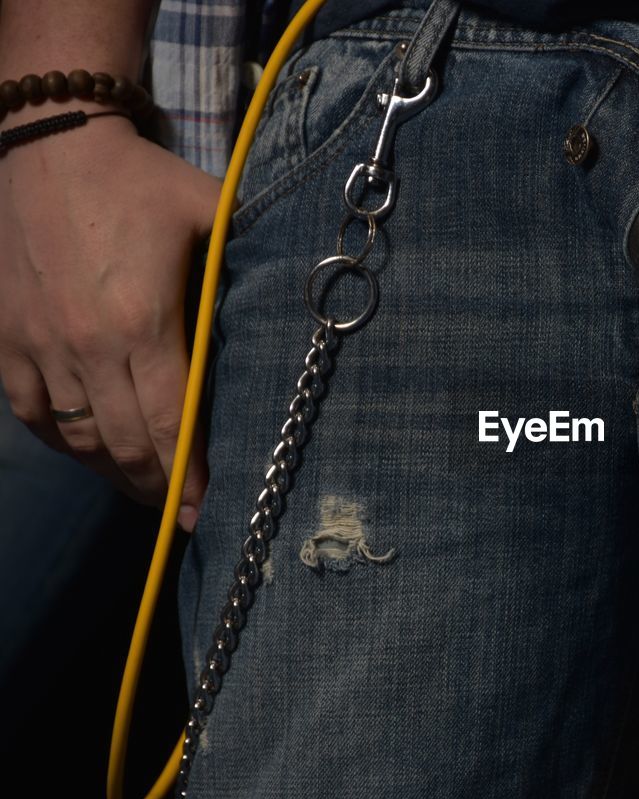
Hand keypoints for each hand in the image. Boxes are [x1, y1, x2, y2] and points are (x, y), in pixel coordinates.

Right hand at [0, 114, 221, 531]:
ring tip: (150, 492)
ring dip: (117, 474)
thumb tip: (309, 303)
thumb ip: (248, 269)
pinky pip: (34, 414)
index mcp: (143, 321)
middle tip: (187, 515)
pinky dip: (66, 442)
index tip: (210, 508)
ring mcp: (37, 345)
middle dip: (161, 488)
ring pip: (79, 439)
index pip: (170, 423)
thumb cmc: (142, 183)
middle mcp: (85, 344)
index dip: (192, 475)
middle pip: (126, 444)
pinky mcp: (4, 338)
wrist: (48, 144)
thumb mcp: (211, 215)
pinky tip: (94, 454)